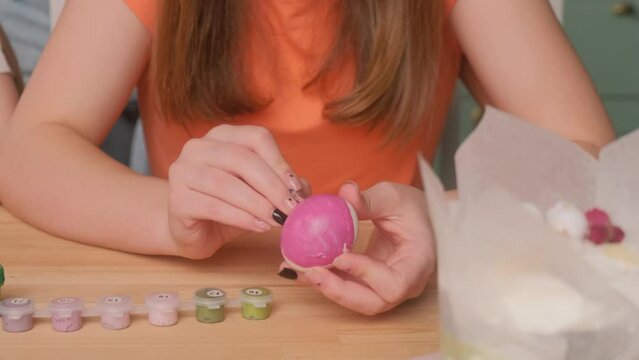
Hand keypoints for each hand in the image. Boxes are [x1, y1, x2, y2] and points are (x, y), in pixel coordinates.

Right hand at [168, 125, 307, 258]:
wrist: (192, 232)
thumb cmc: (228, 206)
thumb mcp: (260, 193)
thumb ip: (282, 186)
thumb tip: (305, 190)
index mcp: (222, 136)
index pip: (256, 138)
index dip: (279, 162)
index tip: (296, 188)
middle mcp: (198, 147)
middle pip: (242, 159)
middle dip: (272, 186)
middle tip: (291, 208)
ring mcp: (183, 171)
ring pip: (226, 183)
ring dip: (258, 203)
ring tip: (278, 220)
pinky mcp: (177, 200)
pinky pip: (213, 206)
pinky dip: (241, 218)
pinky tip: (260, 227)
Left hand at [286, 181, 435, 314]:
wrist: (417, 217)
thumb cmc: (412, 207)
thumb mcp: (393, 196)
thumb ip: (370, 199)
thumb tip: (345, 192)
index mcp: (418, 264)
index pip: (394, 283)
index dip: (366, 275)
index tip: (339, 257)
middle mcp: (405, 284)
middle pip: (373, 302)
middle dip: (339, 291)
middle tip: (311, 272)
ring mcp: (386, 287)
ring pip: (357, 300)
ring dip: (327, 288)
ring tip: (299, 270)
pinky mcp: (369, 284)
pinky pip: (347, 288)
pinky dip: (325, 281)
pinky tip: (301, 268)